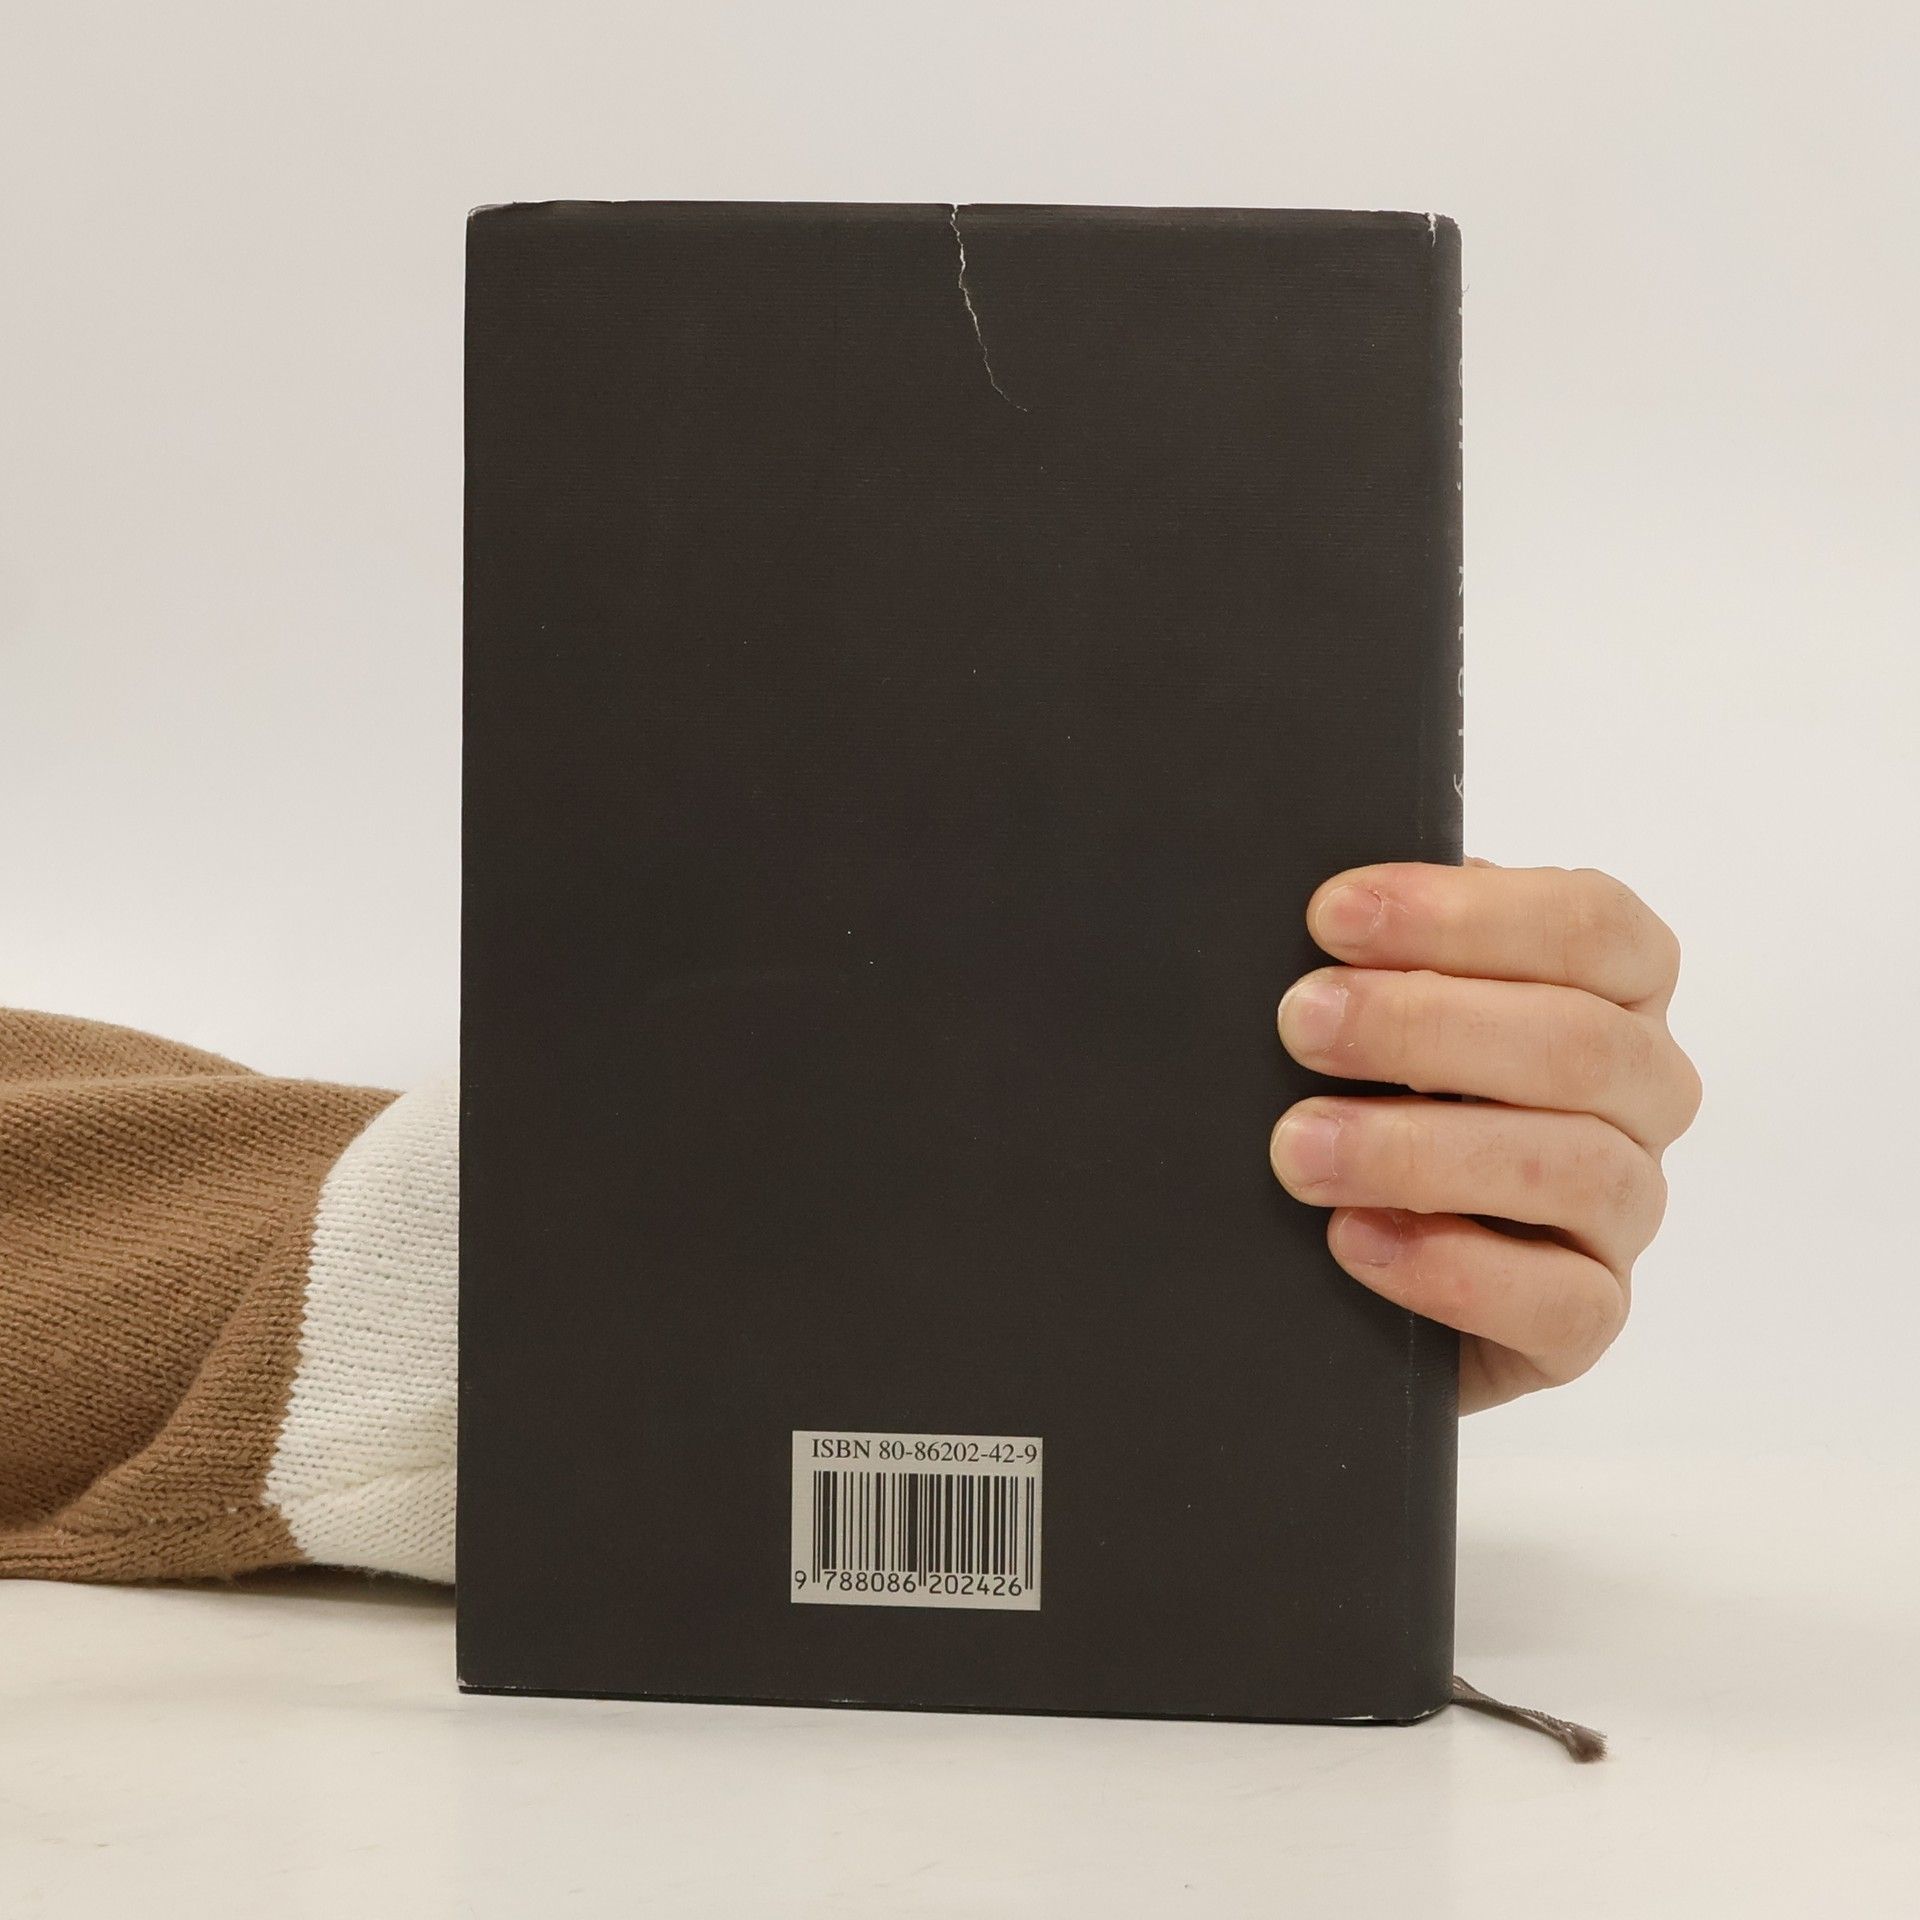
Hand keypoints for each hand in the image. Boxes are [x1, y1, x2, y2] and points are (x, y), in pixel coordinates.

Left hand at [1268, 862, 1700, 1412]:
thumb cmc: (1376, 1087)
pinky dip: (1451, 1270)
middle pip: (1578, 1041)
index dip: (1461, 913)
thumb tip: (1331, 913)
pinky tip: (1354, 1238)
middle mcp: (1644, 1090)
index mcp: (1613, 984)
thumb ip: (1385, 953)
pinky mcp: (1591, 1315)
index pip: (1589, 922)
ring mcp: (1628, 1208)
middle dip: (1422, 1025)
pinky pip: (1563, 1302)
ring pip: (1577, 1168)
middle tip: (1300, 1023)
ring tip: (1300, 1148)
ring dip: (1420, 1151)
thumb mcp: (1380, 1002)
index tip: (1332, 915)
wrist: (1352, 1255)